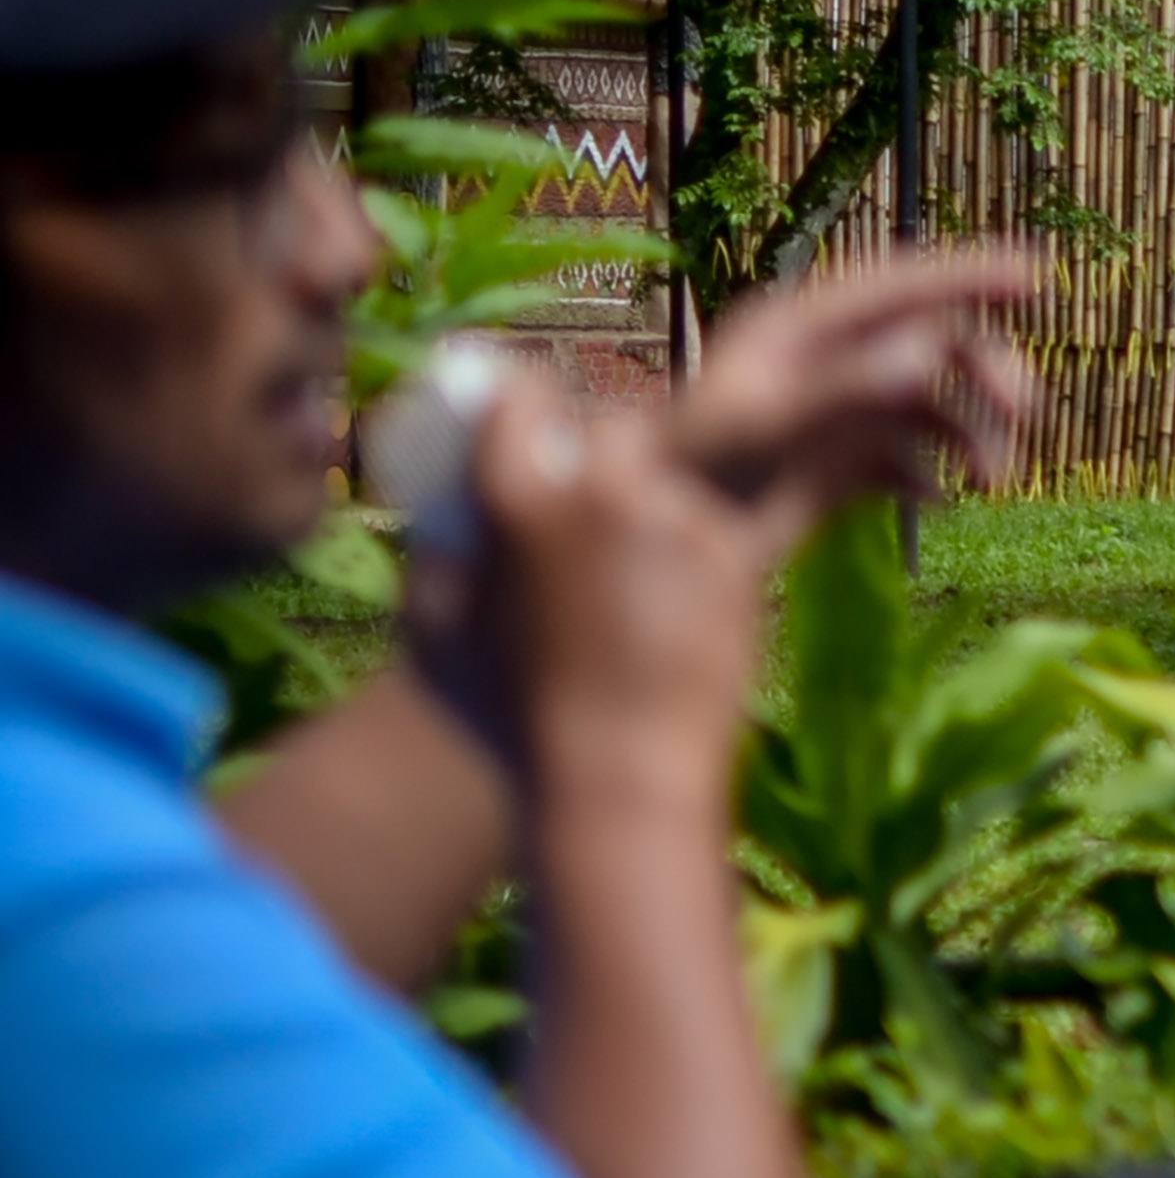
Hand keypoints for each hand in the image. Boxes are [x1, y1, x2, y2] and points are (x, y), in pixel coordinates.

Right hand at [415, 382, 766, 802]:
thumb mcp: (439, 632)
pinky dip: (704, 538)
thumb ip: (439, 556)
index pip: (522, 399)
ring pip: (680, 466)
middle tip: (606, 498)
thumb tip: (443, 517)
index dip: (529, 410)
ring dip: (663, 495)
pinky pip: (722, 517)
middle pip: (612, 423)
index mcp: (513, 500)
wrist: (616, 778)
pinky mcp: (733, 554)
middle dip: (608, 453)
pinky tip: (692, 582)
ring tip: (649, 551)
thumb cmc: (513, 722)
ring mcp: (675, 518)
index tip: (537, 423)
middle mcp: (599, 492)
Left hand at [670, 252, 1039, 551]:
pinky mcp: (837, 462)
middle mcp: (820, 362)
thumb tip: (929, 350)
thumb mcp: (770, 426)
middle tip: (1025, 412)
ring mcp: (831, 412)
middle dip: (984, 372)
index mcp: (797, 329)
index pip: (896, 285)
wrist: (664, 542)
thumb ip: (848, 387)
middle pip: (928, 342)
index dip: (965, 275)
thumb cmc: (698, 474)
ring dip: (972, 434)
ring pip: (928, 402)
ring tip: (993, 480)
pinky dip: (932, 474)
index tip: (1034, 275)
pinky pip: (907, 455)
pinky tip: (933, 500)